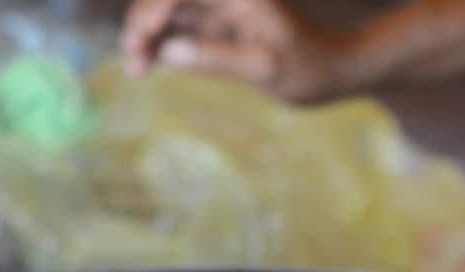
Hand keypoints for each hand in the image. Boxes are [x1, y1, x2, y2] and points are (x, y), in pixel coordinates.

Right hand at [121, 0, 349, 101]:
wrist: (329, 70)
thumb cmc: (305, 69)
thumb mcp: (263, 69)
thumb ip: (216, 58)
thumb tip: (169, 53)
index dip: (152, 11)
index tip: (141, 44)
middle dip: (140, 23)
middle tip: (135, 66)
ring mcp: (216, 7)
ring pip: (163, 9)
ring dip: (143, 34)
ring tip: (137, 70)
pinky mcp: (213, 23)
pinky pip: (174, 24)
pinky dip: (156, 42)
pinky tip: (146, 64)